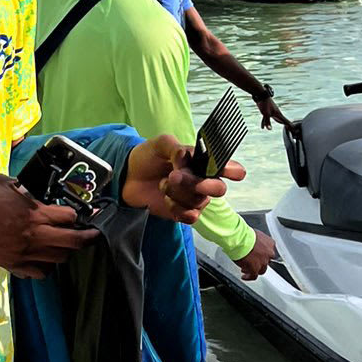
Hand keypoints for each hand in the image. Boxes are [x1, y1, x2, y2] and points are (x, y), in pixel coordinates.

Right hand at [0, 174, 98, 277]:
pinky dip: (45, 268)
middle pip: (72, 242)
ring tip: (65, 246)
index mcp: (33, 213)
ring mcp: (24, 253)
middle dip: (86, 238)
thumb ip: (19, 187)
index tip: (79, 214)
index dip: (76, 214)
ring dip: (65, 251)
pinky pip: (38, 273)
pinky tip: (42, 260)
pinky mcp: (12, 265)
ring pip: (58, 259)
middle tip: (91, 235)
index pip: (69, 217)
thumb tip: (26, 189)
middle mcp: (34, 236)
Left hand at [120, 134, 241, 223]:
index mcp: (203, 162)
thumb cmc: (147, 157)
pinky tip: (167, 201)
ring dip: (178, 193)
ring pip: (200, 201)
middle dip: (198, 183)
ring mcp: (193, 197)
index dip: (233, 170)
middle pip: (219, 189)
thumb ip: (175, 148)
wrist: (128, 176)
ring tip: (162, 183)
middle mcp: (203, 181)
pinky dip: (178, 210)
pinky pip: (191, 217)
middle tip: (175, 176)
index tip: (226, 171)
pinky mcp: (182, 212)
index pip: (231, 168)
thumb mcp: (159, 144)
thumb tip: (184, 158)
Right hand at [234, 229, 276, 280]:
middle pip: (266, 261)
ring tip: (246, 270)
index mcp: (270, 243)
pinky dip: (249, 277)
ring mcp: (263, 262)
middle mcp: (269, 253)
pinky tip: (244, 276)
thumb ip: (256, 241)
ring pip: (262, 269)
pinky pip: (253, 275)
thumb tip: (250, 243)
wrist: (239, 239)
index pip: (269, 251)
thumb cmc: (243, 234)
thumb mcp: (254, 234)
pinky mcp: (255, 269)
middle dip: (259, 262)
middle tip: (252, 262)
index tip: (257, 254)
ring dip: (254, 270)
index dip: (262, 254)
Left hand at [256, 96, 289, 129]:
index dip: (290, 126)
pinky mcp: (267, 112)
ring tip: (284, 126)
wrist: (261, 96)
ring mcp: (272, 112)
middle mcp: (277, 113)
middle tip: (292, 129)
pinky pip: (268, 119)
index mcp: (278, 114)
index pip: (286, 121)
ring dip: (280, 123)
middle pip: (283, 121)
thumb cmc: (265, 104)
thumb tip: (269, 129)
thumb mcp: (266, 114)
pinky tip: (263, 127)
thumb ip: (268, 122)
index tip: (294, 129)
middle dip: (288, 125)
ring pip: (277, 119)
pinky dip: (266, 123)